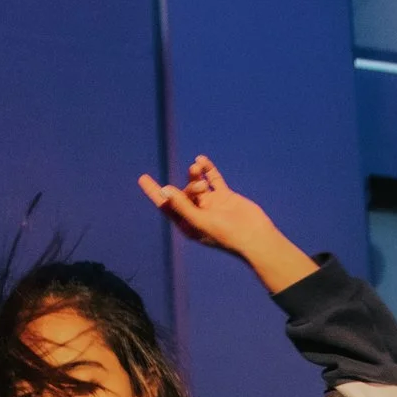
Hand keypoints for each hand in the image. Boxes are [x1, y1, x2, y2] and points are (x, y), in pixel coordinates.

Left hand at [138, 157, 316, 292]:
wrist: (254, 237)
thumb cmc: (225, 235)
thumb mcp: (200, 221)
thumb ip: (182, 205)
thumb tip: (165, 190)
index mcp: (187, 224)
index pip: (166, 206)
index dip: (154, 192)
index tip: (143, 177)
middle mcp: (197, 214)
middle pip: (184, 193)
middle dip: (189, 185)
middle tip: (201, 188)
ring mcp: (211, 204)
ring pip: (197, 184)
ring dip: (195, 174)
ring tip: (196, 166)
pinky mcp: (224, 196)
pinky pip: (213, 179)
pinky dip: (208, 169)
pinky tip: (201, 159)